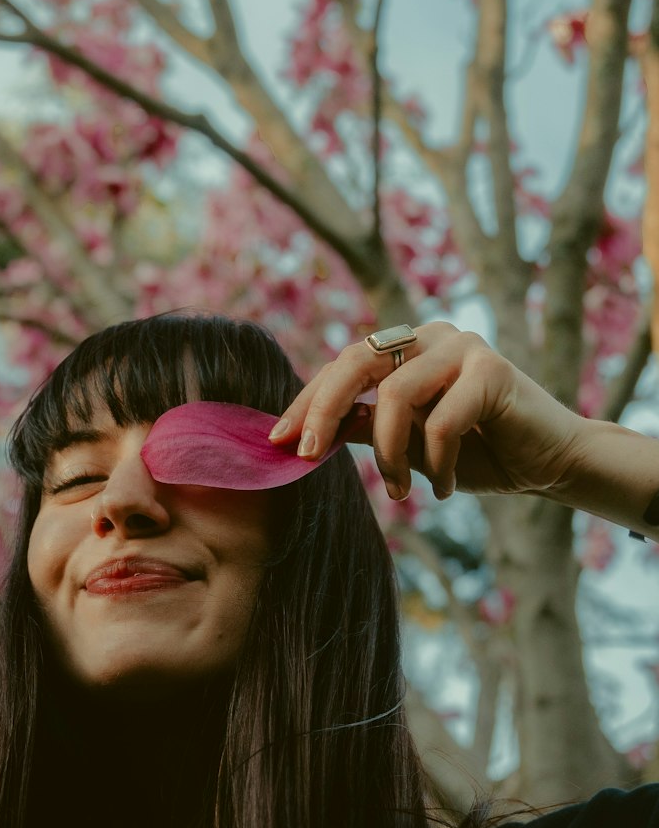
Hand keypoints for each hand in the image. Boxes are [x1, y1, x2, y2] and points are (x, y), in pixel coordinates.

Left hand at [267, 320, 587, 502]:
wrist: (551, 462)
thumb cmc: (479, 452)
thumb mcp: (408, 442)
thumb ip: (365, 428)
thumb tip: (304, 436)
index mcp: (407, 346)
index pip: (342, 365)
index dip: (307, 402)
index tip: (277, 442)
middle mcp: (430, 335)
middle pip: (355, 361)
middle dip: (322, 411)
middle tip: (305, 455)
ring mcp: (463, 346)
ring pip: (395, 396)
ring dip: (390, 454)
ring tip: (403, 491)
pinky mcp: (492, 369)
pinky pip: (441, 421)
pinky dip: (436, 463)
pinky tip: (446, 487)